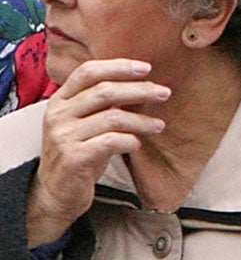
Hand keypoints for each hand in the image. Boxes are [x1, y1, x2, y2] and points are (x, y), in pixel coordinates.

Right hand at [27, 60, 169, 246]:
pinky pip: (110, 142)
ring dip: (141, 120)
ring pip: (112, 118)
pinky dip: (130, 141)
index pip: (88, 72)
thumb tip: (144, 88)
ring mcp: (64, 135)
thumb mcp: (89, 126)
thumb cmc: (80, 154)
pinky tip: (138, 144)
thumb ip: (108, 107)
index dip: (118, 67)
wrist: (57, 192)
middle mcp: (59, 114)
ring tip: (159, 126)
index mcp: (60, 101)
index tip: (147, 68)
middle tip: (164, 93)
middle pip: (104, 92)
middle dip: (139, 90)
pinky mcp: (74, 157)